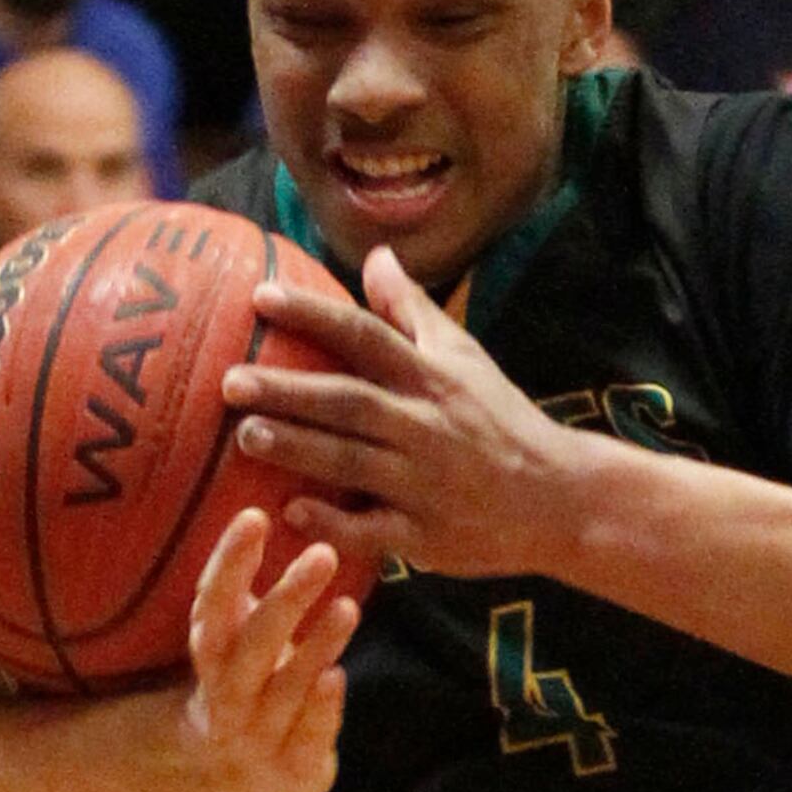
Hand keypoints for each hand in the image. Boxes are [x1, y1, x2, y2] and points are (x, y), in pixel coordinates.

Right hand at [170, 506, 357, 791]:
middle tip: (324, 553)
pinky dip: (321, 711)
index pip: (212, 602)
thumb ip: (248, 582)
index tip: (254, 515)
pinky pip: (306, 739)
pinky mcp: (292, 770)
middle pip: (250, 645)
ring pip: (283, 690)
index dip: (229, 562)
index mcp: (211, 650)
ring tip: (348, 607)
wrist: (233, 767)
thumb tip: (272, 499)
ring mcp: (257, 735)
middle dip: (286, 601)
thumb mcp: (240, 629)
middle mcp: (226, 693)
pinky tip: (339, 677)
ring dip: (313, 648)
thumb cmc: (248, 672)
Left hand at [226, 252, 593, 575]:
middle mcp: (426, 425)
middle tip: (230, 382)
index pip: (365, 335)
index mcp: (432, 377)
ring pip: (353, 462)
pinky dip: (334, 522)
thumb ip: (413, 311)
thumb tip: (377, 256)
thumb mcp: (465, 358)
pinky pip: (374, 530)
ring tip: (244, 436)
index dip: (312, 315)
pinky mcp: (428, 535)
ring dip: (298, 448)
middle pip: (349, 401)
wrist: (561, 498)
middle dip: (288, 390)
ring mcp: (426, 482)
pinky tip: (292, 512)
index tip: (260, 297)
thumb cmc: (501, 421)